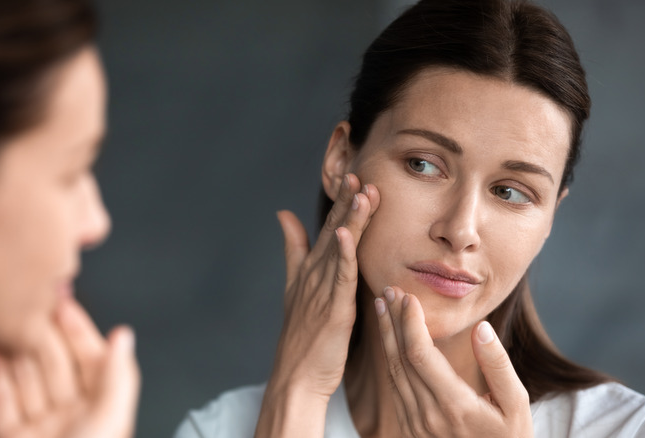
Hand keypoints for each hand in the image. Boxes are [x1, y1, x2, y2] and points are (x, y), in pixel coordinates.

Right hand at [0, 299, 139, 437]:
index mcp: (103, 407)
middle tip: (27, 303)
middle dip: (41, 332)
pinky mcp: (13, 436)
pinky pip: (2, 400)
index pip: (91, 356)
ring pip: (27, 378)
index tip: (63, 300)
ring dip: (15, 348)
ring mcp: (43, 426)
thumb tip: (125, 335)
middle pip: (55, 363)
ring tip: (4, 319)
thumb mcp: (110, 416)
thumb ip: (117, 375)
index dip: (77, 327)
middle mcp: (74, 414)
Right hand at [255, 173, 379, 436]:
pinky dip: (343, 254)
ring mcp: (322, 291)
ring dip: (350, 220)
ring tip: (361, 192)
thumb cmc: (301, 337)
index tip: (354, 177)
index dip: (341, 203)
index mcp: (311, 270)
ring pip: (340, 249)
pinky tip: (346, 234)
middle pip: (333, 232)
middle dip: (346, 202)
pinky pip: (340, 277)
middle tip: (358, 173)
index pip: (329, 229)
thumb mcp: (294, 286)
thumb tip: (283, 214)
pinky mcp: (332, 309)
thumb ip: (293, 249)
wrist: (296, 376)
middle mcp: (315, 275)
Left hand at [375, 287, 531, 436]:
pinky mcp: (410, 428)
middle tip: (389, 290)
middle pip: (400, 358)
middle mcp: (428, 415)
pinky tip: (390, 338)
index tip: (409, 296)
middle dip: (392, 320)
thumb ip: (498, 365)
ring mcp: (415, 424)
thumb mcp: (517, 404)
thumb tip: (481, 328)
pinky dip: (389, 357)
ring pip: (392, 371)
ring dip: (386, 336)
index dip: (410, 322)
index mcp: (454, 405)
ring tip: (382, 306)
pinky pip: (394, 386)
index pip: (420, 354)